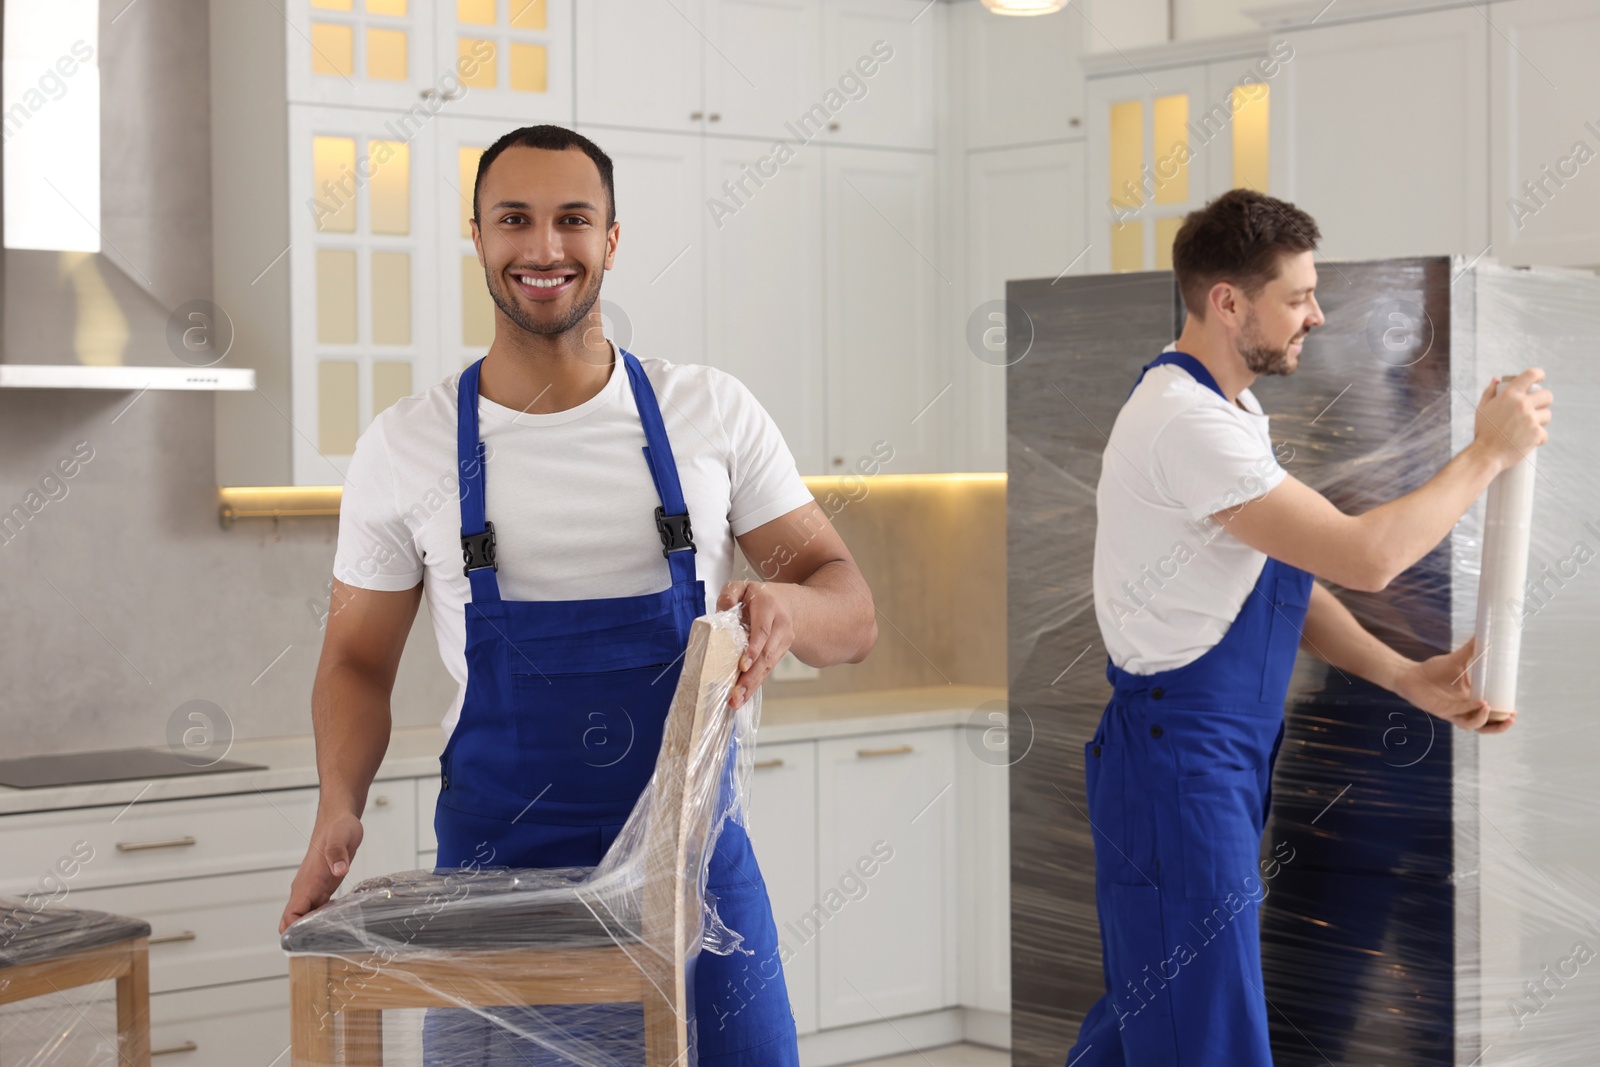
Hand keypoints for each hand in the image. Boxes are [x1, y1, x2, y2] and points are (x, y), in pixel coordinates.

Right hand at [278, 810, 363, 933]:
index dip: (295, 932)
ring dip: (312, 931)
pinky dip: (322, 920)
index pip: (291, 915)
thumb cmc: (339, 827)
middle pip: (293, 921)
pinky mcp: (322, 887)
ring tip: (330, 942)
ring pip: (304, 918)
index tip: (308, 943)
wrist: (339, 819)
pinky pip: (316, 910)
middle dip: (301, 938)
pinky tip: (338, 923)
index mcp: (307, 881)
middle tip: (322, 948)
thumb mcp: (342, 837)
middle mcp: (306, 888)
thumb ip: (338, 853)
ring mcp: (312, 888)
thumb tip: (338, 870)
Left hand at [716, 580, 796, 707]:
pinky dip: (755, 684)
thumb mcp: (742, 587)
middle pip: (766, 654)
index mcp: (769, 606)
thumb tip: (724, 609)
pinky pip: (768, 669)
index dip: (754, 648)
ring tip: (736, 701)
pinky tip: (743, 696)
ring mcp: (784, 640)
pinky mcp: (781, 653)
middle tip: (735, 694)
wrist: (789, 604)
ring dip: (752, 685)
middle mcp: (780, 625)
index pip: (763, 630)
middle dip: (751, 677)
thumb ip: (730, 593)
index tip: (743, 665)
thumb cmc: (759, 597)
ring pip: (768, 665)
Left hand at [1393, 636, 1515, 734]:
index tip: (1514, 712)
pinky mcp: (1441, 711)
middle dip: (1499, 725)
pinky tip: (1480, 703)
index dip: (1503, 717)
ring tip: (1491, 707)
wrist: (1411, 674)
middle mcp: (1463, 710)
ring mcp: (1452, 712)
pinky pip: (1458, 714)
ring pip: (1472, 725)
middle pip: (1485, 726)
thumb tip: (1483, 633)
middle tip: (1511, 718)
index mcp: (1471, 701)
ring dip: (1484, 719)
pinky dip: (1470, 709)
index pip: (1490, 715)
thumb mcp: (1457, 660)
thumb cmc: (1434, 670)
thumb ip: (1471, 649)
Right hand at [1472, 368, 1551, 472]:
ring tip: (1527, 427)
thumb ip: (1490, 392)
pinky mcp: (1537, 434)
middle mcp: (1522, 404)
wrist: (1486, 454)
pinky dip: (1538, 438)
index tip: (1541, 378)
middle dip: (1544, 401)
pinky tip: (1528, 441)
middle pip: (1547, 395)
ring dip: (1540, 421)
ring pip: (1547, 415)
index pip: (1531, 375)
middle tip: (1537, 408)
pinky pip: (1544, 433)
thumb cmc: (1483, 432)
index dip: (1539, 374)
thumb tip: (1496, 379)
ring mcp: (1531, 419)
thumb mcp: (1482, 408)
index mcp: (1510, 395)